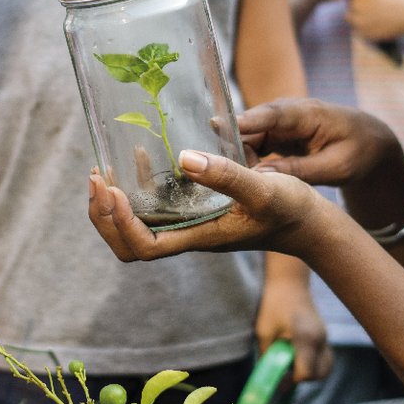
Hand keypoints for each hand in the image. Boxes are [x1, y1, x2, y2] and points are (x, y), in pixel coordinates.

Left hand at [88, 150, 326, 263]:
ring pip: (134, 227)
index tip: (113, 190)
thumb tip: (185, 158)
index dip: (120, 223)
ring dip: (111, 203)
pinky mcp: (194, 210)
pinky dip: (135, 187)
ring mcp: (188, 224)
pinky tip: (137, 157)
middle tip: (95, 179)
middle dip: (104, 216)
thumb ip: (227, 175)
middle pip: (127, 244)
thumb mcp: (263, 187)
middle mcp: (186, 234)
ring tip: (100, 171)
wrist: (308, 222)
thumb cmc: (290, 209)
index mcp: (197, 237)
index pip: (143, 246)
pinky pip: (153, 205)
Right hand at [235, 98, 401, 188]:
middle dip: (231, 142)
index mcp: (308, 114)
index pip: (272, 115)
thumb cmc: (357, 152)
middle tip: (212, 165)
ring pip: (248, 135)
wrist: (370, 142)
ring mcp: (280, 122)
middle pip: (252, 125)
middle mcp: (289, 112)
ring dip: (236, 153)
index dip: (246, 120)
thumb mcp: (335, 167)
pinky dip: (244, 158)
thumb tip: (261, 177)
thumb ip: (300, 171)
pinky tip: (236, 174)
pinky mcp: (276, 133)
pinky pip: (253, 143)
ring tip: (224, 175)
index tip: (219, 125)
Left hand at [255, 266, 332, 382]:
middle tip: (284, 372)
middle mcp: (320, 338)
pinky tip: (297, 356)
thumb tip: (265, 379)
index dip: (290, 380)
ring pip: (325, 368)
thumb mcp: (264, 330)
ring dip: (310, 372)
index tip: (276, 379)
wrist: (289, 282)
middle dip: (301, 378)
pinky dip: (314, 364)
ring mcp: (325, 337)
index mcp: (306, 336)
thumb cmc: (273, 303)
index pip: (305, 372)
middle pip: (319, 374)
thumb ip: (267, 355)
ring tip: (291, 364)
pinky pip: (324, 359)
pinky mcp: (325, 336)